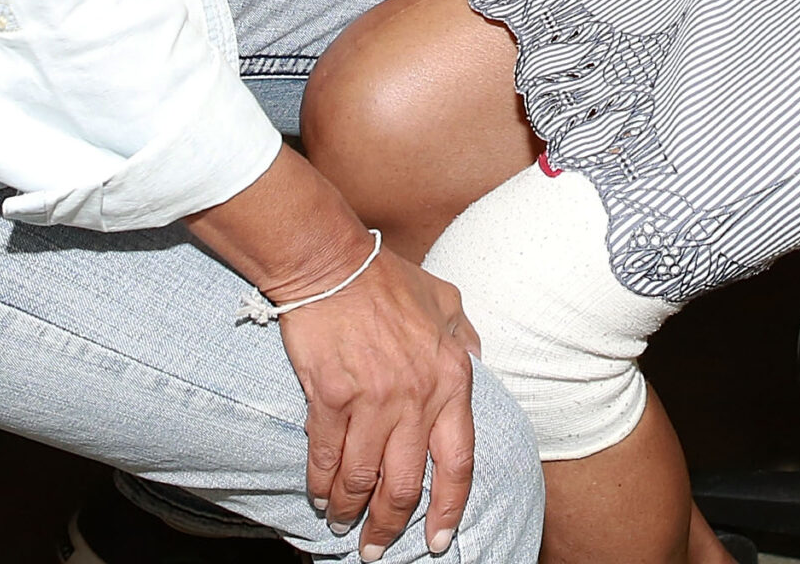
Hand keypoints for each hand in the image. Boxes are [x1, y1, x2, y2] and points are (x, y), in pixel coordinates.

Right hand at [277, 245, 482, 559]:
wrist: (332, 263)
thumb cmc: (387, 279)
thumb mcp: (446, 300)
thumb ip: (466, 336)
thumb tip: (480, 359)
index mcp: (450, 379)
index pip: (457, 463)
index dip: (447, 509)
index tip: (437, 541)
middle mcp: (415, 398)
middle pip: (406, 485)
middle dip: (389, 526)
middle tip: (376, 548)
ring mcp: (372, 400)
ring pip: (363, 480)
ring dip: (351, 511)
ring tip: (342, 524)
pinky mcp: (331, 398)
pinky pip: (327, 457)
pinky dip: (321, 484)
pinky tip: (319, 495)